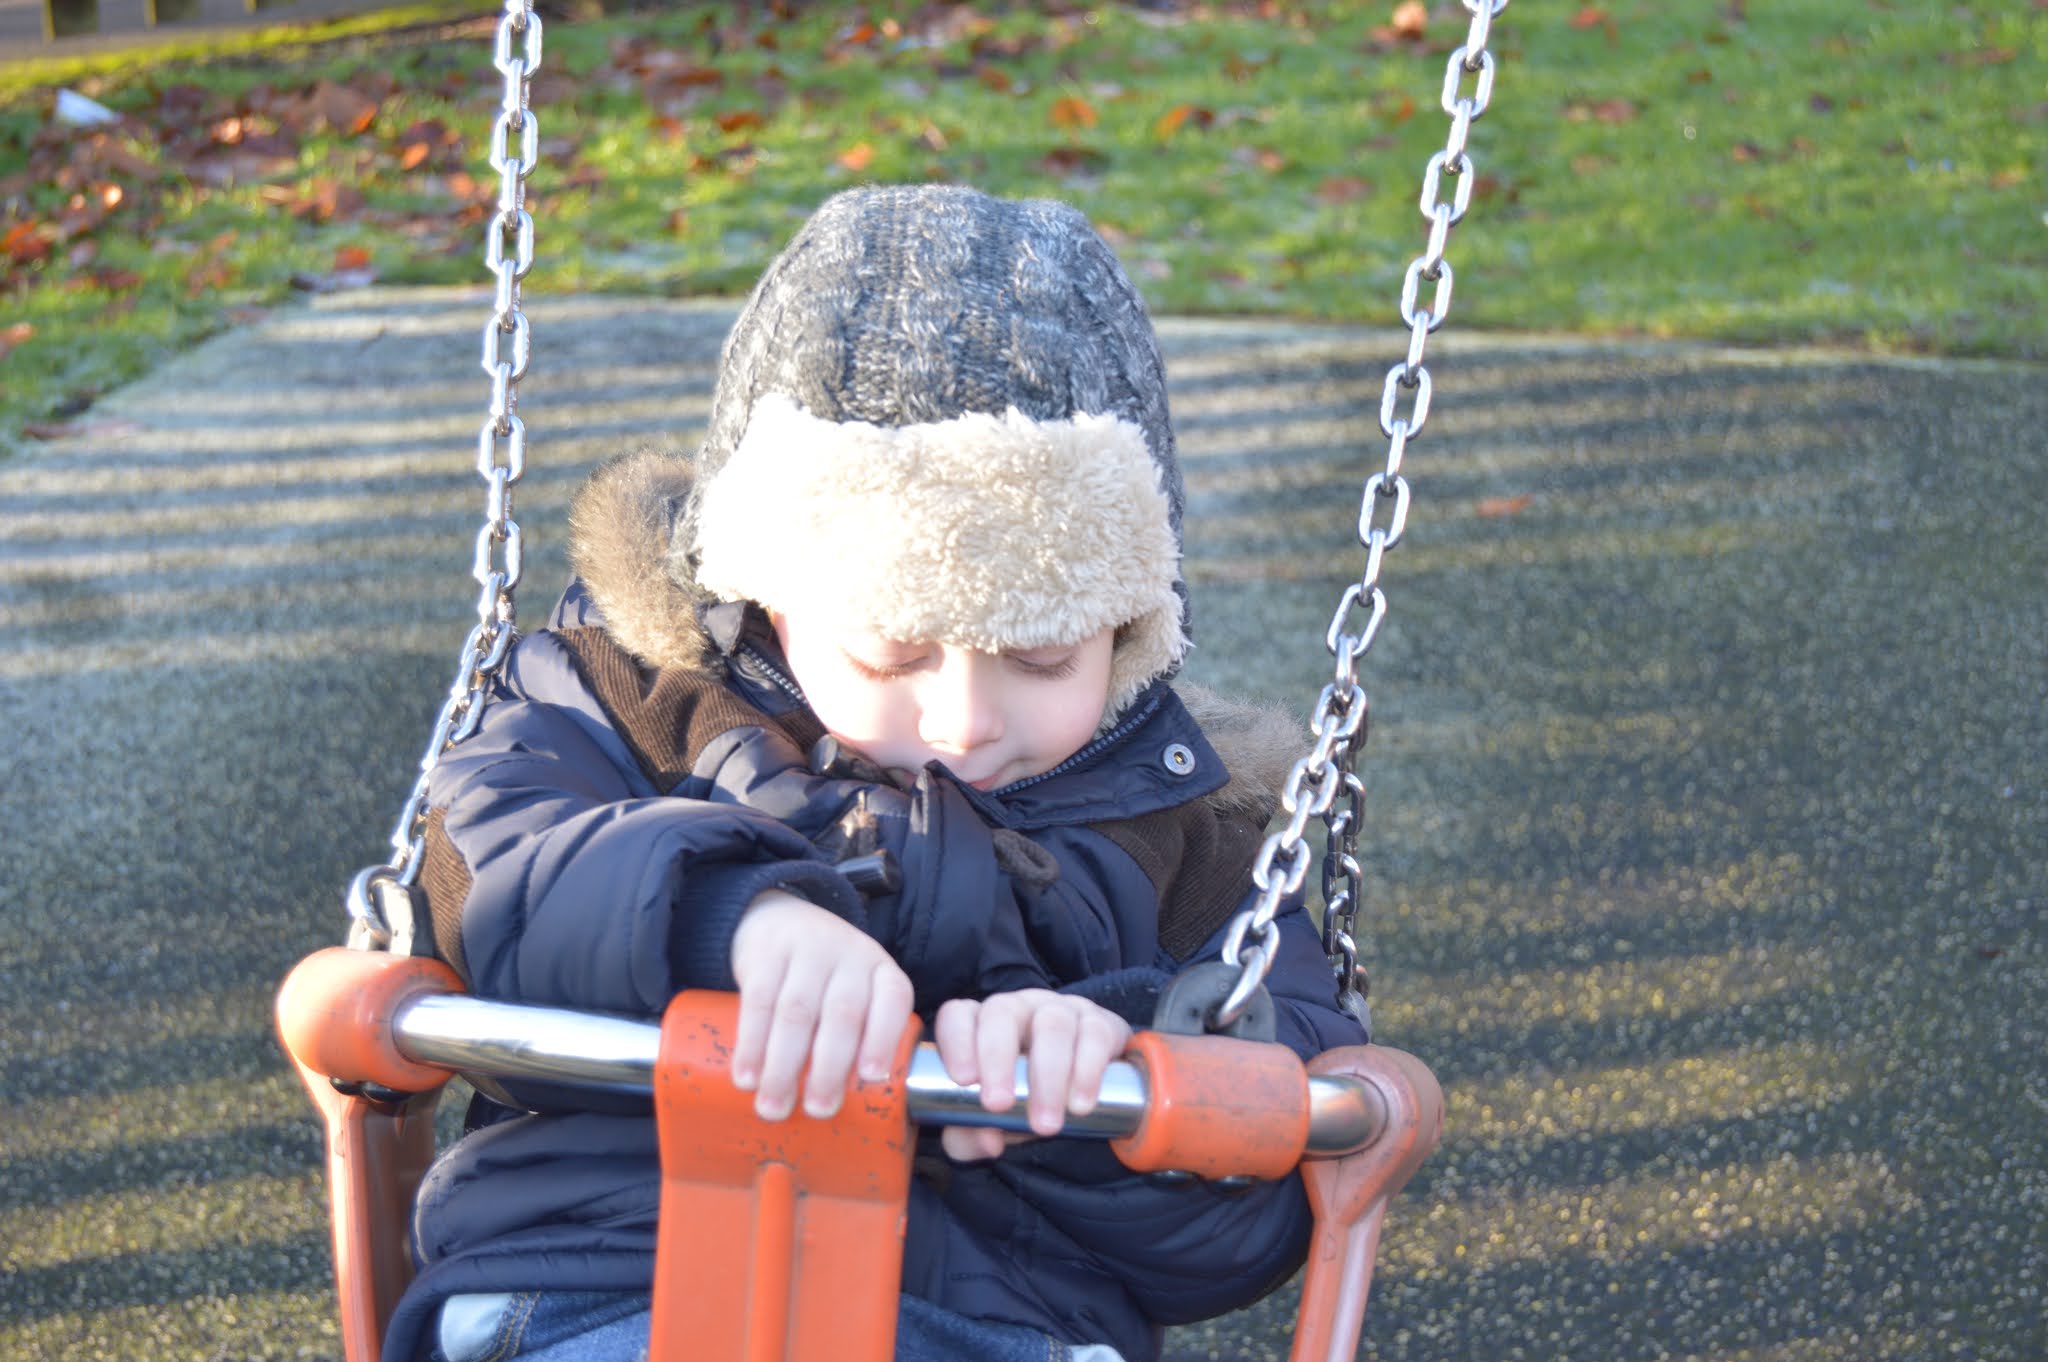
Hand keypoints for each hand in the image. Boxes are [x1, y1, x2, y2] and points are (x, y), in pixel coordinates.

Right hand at [729, 888, 914, 1121]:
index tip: (871, 1078)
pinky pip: (758, 1001)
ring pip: (797, 1012)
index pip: (893, 998)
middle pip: (843, 1014)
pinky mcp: (766, 953)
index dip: (884, 1038)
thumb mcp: (858, 993)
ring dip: (784, 1066)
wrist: (780, 920)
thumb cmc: (827, 980)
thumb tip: (862, 1112)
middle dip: (830, 1068)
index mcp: (881, 972)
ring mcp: (808, 950)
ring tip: (774, 1107)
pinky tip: (747, 1075)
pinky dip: (752, 1044)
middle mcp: (850, 956)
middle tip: (818, 1110)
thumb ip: (863, 1037)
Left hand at [932, 989, 1131, 1161]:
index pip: (958, 1015)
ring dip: (1047, 1076)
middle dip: (997, 1058)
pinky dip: (1088, 1071)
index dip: (956, 1041)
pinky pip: (1095, 1035)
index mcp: (980, 1024)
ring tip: (1045, 1124)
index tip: (964, 1080)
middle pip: (1002, 1013)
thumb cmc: (1020, 1103)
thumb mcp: (989, 1124)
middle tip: (998, 1105)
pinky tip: (1081, 1105)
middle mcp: (1017, 1008)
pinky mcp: (1100, 1023)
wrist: (1080, 1100)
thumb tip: (988, 1142)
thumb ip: (971, 1138)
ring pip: (1052, 1025)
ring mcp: (1060, 1010)